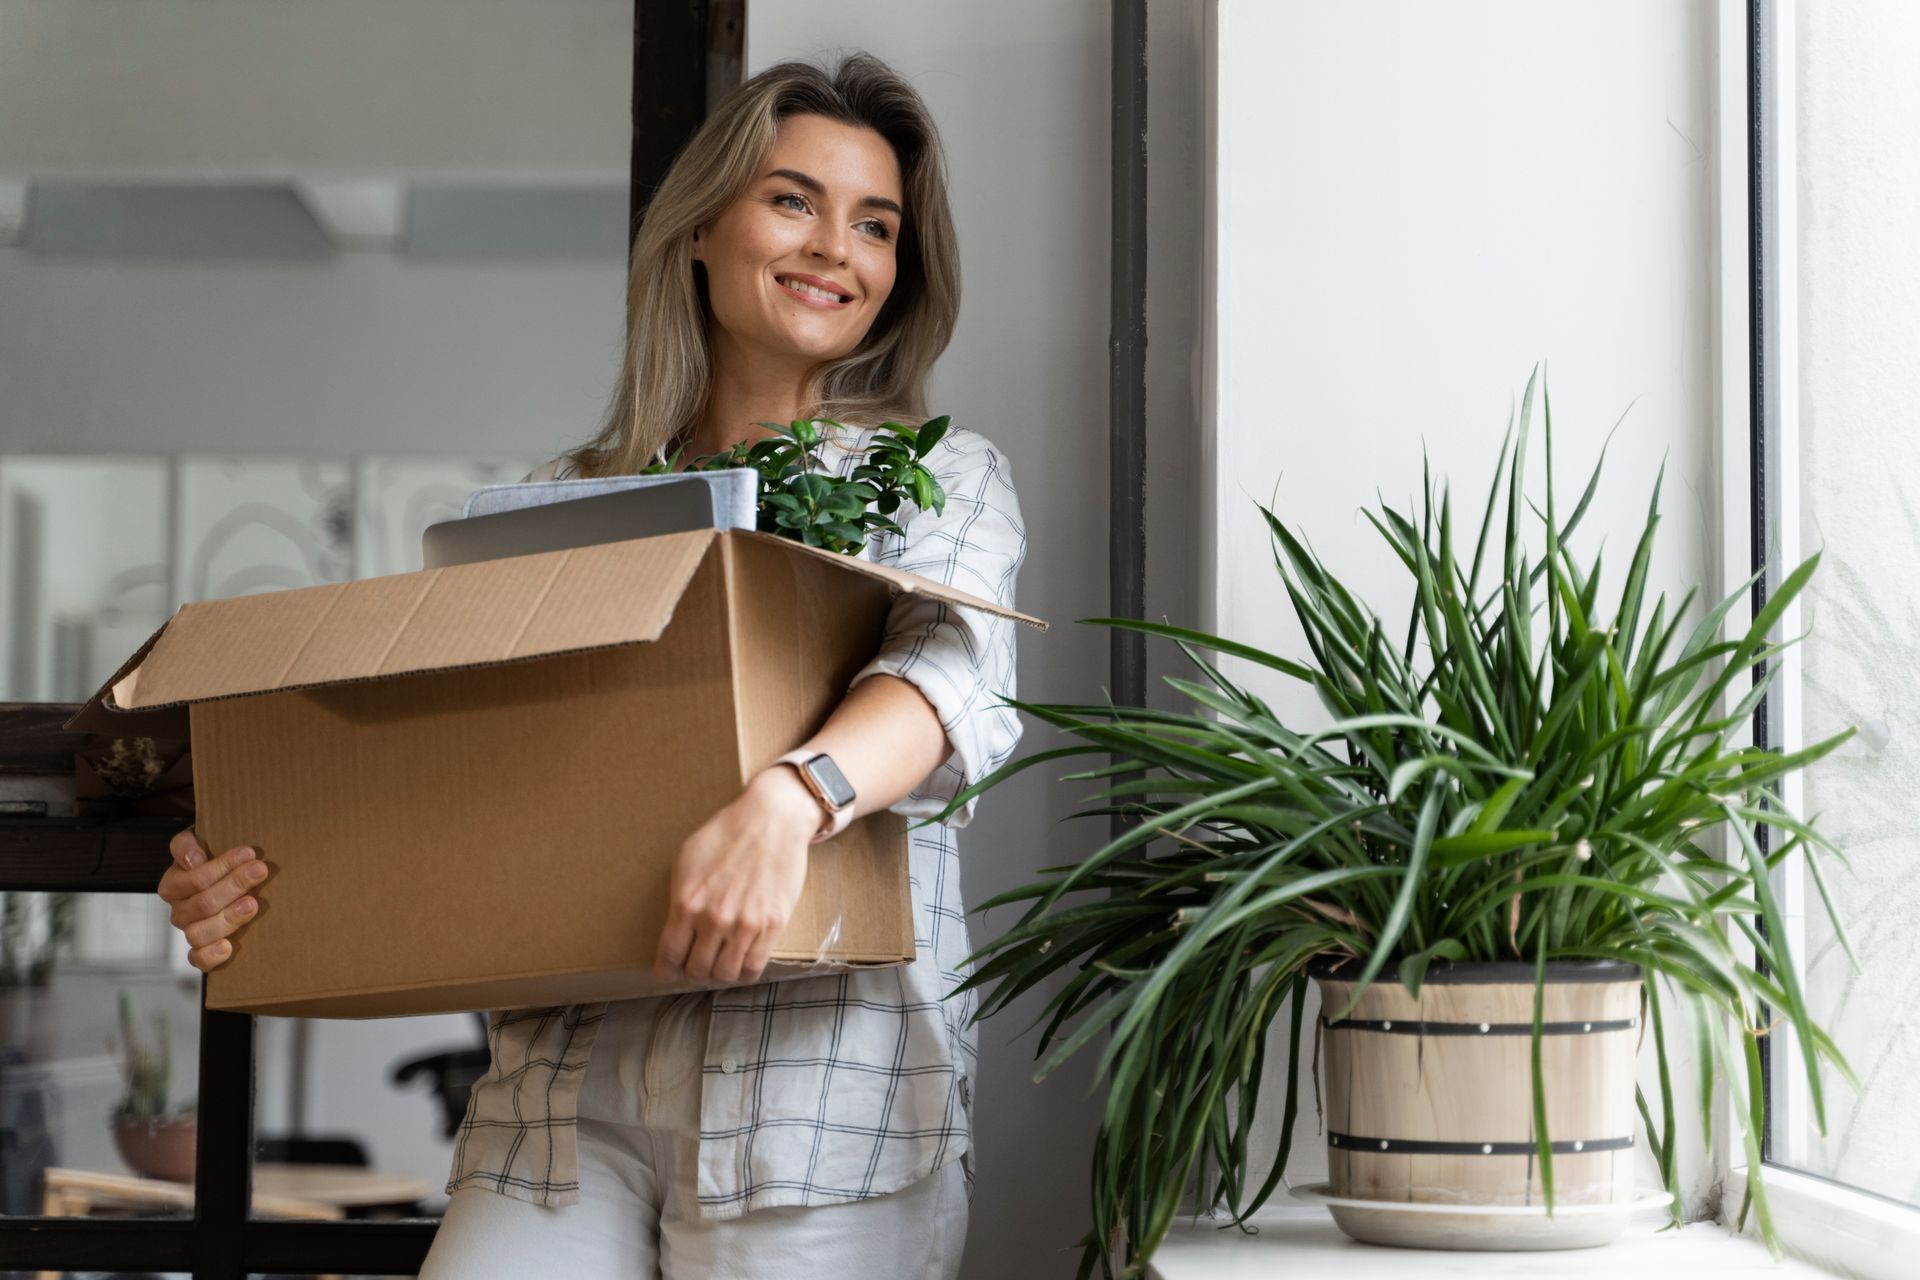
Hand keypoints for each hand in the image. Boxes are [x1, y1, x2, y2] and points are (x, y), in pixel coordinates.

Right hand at [157, 828, 271, 972]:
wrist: (230, 878)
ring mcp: (190, 931)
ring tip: (253, 903)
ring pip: (199, 933)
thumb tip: (193, 860)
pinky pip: (197, 960)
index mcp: (173, 884)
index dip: (221, 866)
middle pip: (202, 904)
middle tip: (260, 870)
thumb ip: (187, 844)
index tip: (249, 852)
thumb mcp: (197, 840)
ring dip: (228, 918)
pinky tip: (228, 946)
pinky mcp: (202, 950)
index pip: (193, 878)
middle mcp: (179, 910)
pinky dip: (210, 955)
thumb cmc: (213, 856)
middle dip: (234, 885)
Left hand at [653, 767, 822, 985]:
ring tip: (721, 961)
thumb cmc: (726, 834)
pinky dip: (745, 971)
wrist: (771, 820)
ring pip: (726, 974)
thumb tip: (675, 927)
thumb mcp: (686, 860)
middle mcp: (714, 919)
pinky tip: (742, 961)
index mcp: (686, 903)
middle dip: (694, 970)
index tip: (669, 971)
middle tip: (698, 962)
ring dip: (720, 972)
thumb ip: (679, 897)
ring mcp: (745, 924)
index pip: (669, 957)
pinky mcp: (772, 925)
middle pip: (697, 970)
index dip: (666, 971)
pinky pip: (755, 967)